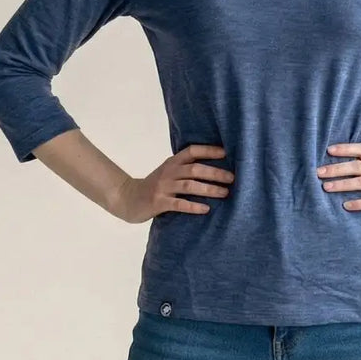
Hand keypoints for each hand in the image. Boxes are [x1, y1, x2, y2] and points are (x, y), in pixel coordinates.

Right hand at [109, 143, 233, 223]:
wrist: (127, 198)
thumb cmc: (155, 187)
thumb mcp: (168, 173)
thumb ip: (185, 169)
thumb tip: (216, 168)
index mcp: (172, 162)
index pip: (192, 151)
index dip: (209, 150)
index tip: (227, 153)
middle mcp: (168, 172)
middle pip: (195, 169)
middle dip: (215, 173)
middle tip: (233, 178)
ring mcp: (163, 187)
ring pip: (189, 185)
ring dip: (209, 189)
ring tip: (225, 193)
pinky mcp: (159, 202)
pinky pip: (179, 204)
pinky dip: (193, 206)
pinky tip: (206, 209)